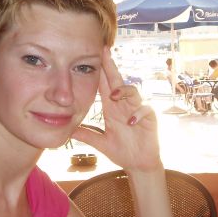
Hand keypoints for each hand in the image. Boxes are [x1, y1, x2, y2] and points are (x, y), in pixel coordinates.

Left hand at [72, 48, 160, 171]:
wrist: (139, 164)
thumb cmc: (122, 151)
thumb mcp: (101, 143)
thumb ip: (87, 135)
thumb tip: (68, 130)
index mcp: (112, 108)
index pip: (104, 86)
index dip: (101, 71)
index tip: (94, 55)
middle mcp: (124, 106)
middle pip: (117, 82)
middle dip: (111, 67)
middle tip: (105, 52)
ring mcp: (137, 110)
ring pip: (132, 92)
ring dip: (123, 91)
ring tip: (113, 96)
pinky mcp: (149, 119)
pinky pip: (145, 110)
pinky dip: (138, 113)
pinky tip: (130, 121)